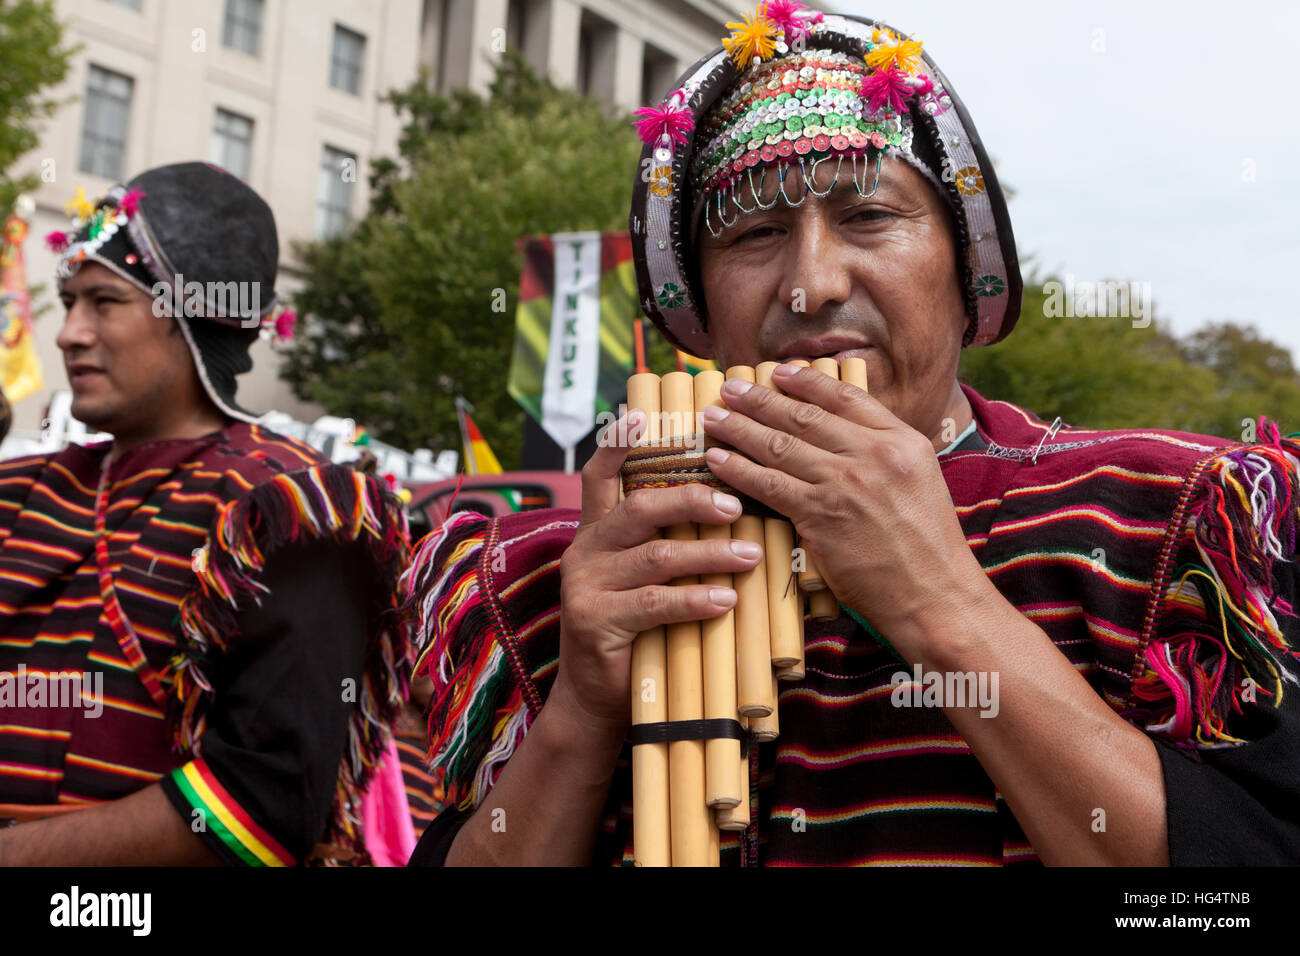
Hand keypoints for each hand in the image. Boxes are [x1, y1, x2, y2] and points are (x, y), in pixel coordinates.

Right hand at [553, 410, 764, 726]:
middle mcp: (585, 551)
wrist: (597, 701)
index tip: (644, 415)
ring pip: (655, 555)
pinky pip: (654, 603)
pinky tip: (726, 598)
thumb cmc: (637, 635)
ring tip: (751, 556)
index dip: (618, 443)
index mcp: (596, 533)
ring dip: (709, 553)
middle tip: (736, 503)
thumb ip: (667, 545)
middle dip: (690, 498)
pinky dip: (695, 598)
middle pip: (637, 507)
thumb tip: (730, 510)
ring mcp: (585, 586)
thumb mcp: (646, 581)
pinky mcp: (594, 621)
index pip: (601, 475)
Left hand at [698, 363, 991, 655]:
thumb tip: (843, 437)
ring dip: (739, 427)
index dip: (805, 382)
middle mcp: (874, 453)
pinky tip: (717, 460)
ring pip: (779, 444)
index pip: (846, 396)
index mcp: (903, 440)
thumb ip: (884, 454)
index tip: (776, 372)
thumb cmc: (928, 548)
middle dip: (760, 398)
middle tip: (729, 388)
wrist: (935, 595)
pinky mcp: (820, 515)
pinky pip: (768, 483)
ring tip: (713, 417)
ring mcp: (845, 482)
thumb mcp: (921, 481)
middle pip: (804, 415)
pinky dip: (738, 469)